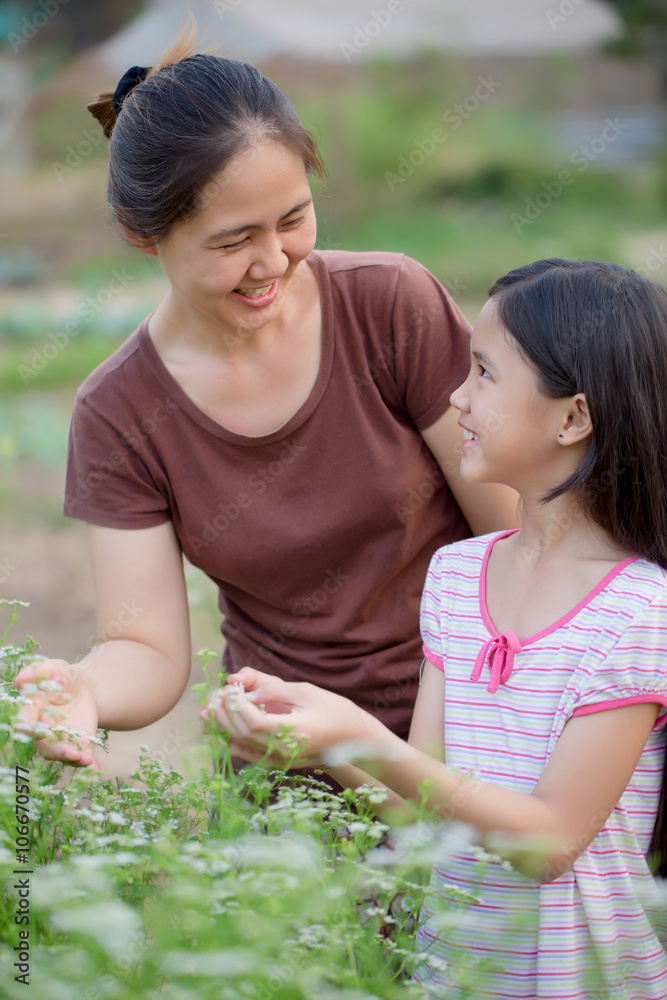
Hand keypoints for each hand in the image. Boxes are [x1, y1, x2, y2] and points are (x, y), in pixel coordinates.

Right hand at [14, 659, 99, 768]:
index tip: (31, 728)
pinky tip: (94, 767)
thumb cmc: (60, 676)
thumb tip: (21, 680)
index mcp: (32, 712)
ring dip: (72, 758)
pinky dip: (87, 763)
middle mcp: (44, 731)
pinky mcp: (79, 744)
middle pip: (44, 745)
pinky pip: (81, 756)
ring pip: (62, 754)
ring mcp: (61, 740)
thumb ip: (38, 672)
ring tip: (85, 759)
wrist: (81, 688)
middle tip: (69, 752)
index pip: (25, 722)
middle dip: (56, 750)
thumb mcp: (53, 668)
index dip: (26, 726)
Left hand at [201, 666, 383, 767]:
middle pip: (243, 735)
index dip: (236, 705)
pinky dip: (229, 743)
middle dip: (224, 714)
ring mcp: (280, 760)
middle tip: (214, 695)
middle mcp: (284, 751)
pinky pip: (248, 755)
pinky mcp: (279, 762)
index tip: (230, 688)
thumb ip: (274, 690)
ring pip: (241, 747)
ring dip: (220, 729)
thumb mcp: (306, 691)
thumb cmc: (335, 711)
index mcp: (293, 733)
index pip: (253, 722)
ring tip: (206, 711)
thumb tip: (246, 692)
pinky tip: (215, 733)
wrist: (356, 741)